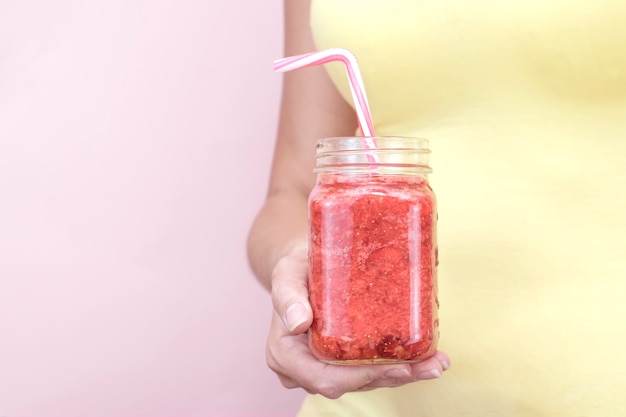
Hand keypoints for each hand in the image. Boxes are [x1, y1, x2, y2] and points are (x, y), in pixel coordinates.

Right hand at [266, 243, 450, 398]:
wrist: (300, 265)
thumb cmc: (293, 268)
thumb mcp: (286, 274)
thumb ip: (288, 296)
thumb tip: (298, 322)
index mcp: (285, 355)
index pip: (324, 378)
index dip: (362, 378)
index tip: (396, 367)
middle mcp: (303, 368)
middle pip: (352, 383)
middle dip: (393, 377)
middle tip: (430, 366)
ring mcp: (323, 368)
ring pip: (365, 380)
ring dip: (402, 374)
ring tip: (435, 363)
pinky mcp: (341, 362)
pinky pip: (369, 369)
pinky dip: (398, 365)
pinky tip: (426, 359)